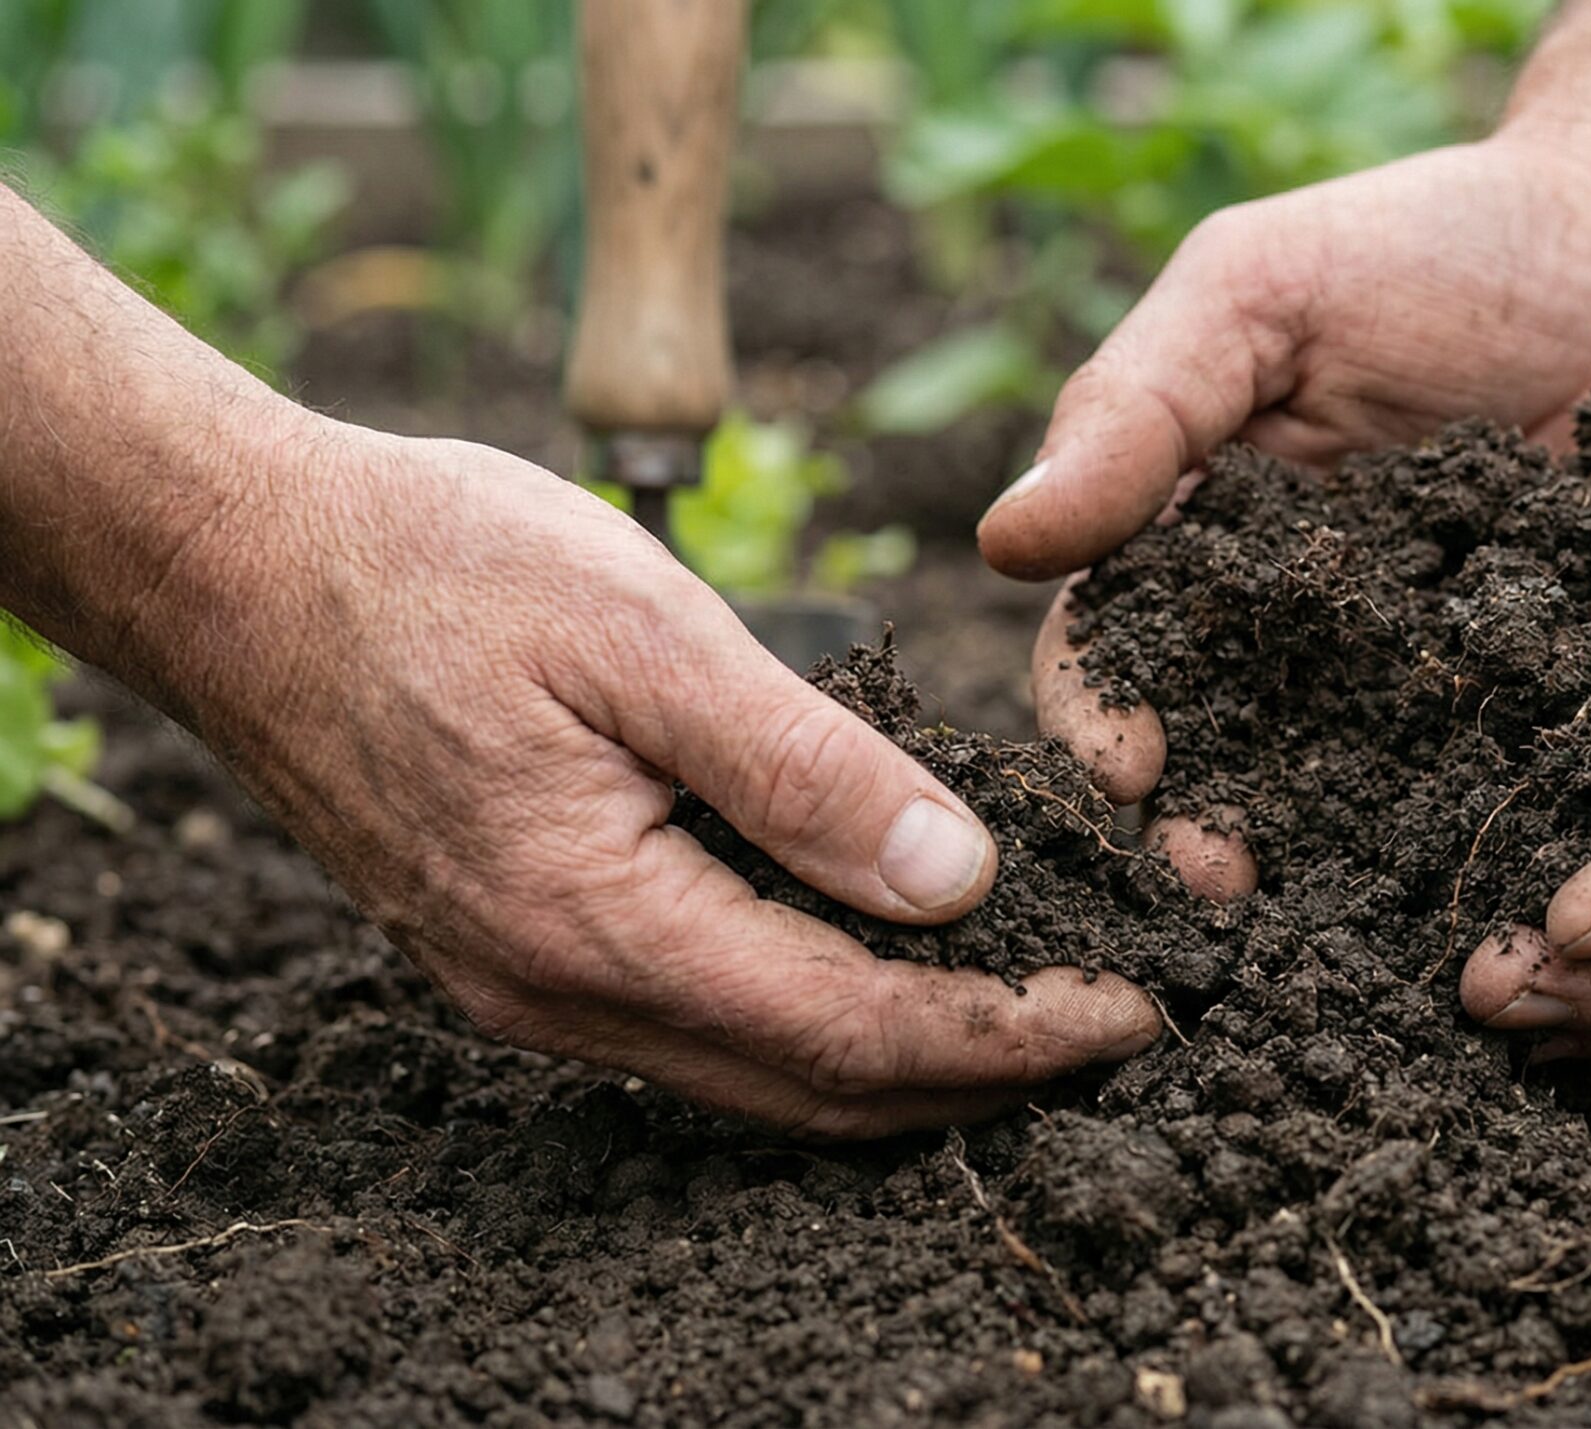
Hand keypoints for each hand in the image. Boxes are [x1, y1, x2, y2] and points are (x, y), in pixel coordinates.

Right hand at [166, 422, 1156, 1134]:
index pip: (857, 1030)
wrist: (238, 565)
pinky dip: (822, 1021)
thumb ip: (803, 768)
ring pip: (766, 1078)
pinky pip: (704, 1033)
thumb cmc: (435, 565)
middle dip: (987, 1071)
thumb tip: (956, 879)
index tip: (1135, 1008)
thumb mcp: (643, 631)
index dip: (1012, 1032)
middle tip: (1120, 1024)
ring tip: (1039, 1005)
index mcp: (597, 920)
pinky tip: (890, 962)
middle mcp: (562, 994)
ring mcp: (532, 989)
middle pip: (822, 1089)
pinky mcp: (520, 954)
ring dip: (912, 1058)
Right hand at [984, 134, 1590, 889]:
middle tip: (1222, 883)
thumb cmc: (1445, 241)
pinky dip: (1481, 846)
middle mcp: (1302, 634)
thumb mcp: (1263, 288)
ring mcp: (1425, 683)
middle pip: (1220, 754)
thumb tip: (1005, 540)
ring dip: (1324, 867)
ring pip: (1350, 800)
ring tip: (1326, 921)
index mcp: (1206, 539)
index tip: (1130, 770)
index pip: (1115, 648)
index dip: (1104, 714)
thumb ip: (1140, 405)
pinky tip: (1480, 892)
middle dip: (1202, 825)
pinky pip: (1503, 791)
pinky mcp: (1547, 708)